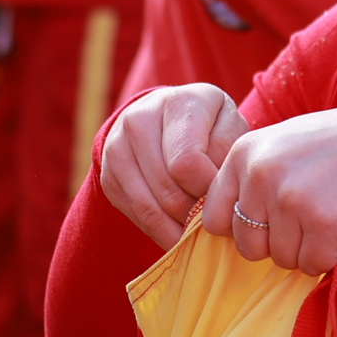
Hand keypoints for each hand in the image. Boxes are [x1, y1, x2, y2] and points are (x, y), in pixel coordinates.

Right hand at [100, 84, 249, 247]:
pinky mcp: (107, 175)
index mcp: (176, 104)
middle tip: (213, 222)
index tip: (222, 196)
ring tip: (199, 233)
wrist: (166, 115)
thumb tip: (213, 194)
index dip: (208, 190)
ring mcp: (116, 147)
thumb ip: (227, 153)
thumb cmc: (209, 124)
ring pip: (148, 209)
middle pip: (167, 190)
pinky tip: (179, 230)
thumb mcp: (229, 126)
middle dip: (195, 215)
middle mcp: (139, 120)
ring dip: (177, 229)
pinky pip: (135, 216)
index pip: (186, 164)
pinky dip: (160, 231)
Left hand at [203, 103, 336, 274]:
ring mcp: (290, 199)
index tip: (267, 224)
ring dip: (306, 248)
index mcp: (243, 154)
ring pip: (281, 259)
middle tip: (306, 220)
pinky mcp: (322, 223)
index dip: (241, 229)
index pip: (214, 218)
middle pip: (247, 246)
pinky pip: (312, 265)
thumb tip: (230, 228)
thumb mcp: (280, 145)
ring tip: (329, 213)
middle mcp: (260, 175)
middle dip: (276, 244)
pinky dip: (329, 255)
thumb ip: (250, 179)